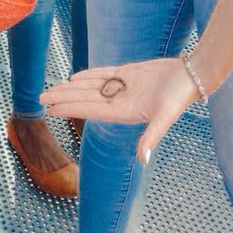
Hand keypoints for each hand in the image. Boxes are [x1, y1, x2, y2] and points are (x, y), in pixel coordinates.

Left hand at [40, 57, 197, 161]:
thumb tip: (143, 159)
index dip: (68, 108)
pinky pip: (103, 74)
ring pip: (90, 86)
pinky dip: (88, 75)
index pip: (88, 109)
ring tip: (51, 88)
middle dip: (62, 98)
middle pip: (84, 98)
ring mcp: (123, 87)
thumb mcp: (164, 118)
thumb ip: (152, 138)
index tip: (49, 109)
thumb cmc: (180, 97)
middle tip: (40, 97)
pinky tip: (74, 76)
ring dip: (70, 87)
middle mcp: (119, 100)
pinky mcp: (129, 73)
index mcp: (123, 112)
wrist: (193, 76)